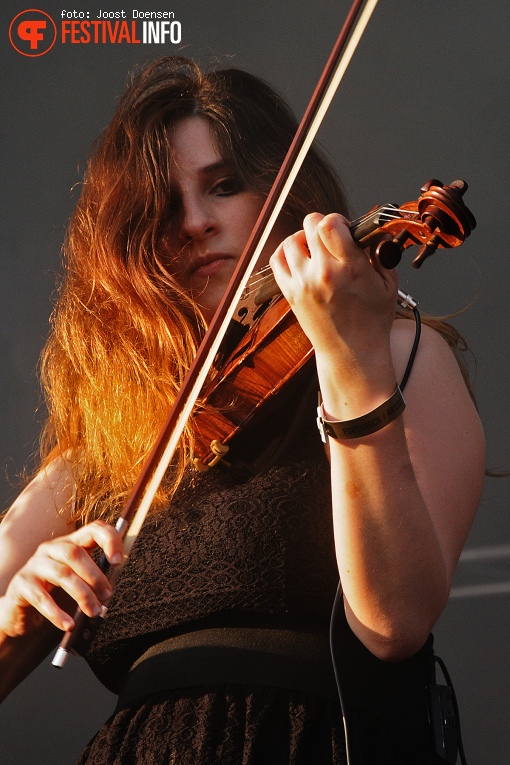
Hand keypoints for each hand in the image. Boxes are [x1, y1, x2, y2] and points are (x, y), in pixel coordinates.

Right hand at [0, 521, 123, 637]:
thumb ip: (93, 578)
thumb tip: (110, 589)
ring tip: (94, 611)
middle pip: (75, 553)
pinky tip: (69, 624)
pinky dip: (57, 613)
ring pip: (62, 574)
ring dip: (83, 595)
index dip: (109, 540)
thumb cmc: (54, 592)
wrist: (19, 609)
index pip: (93, 529)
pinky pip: (41, 597)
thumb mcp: (76, 580)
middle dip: (95, 576)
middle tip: (107, 596)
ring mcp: (35, 565)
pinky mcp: (22, 584)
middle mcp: (51, 549)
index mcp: (70, 543)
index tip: (118, 560)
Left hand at [270, 212, 397, 358]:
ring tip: (316, 249)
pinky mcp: (290, 294)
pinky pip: (277, 260)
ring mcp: (303, 284)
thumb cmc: (373, 321)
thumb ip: (382, 254)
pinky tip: (300, 257)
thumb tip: (374, 232)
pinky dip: (286, 252)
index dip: (336, 219)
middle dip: (322, 225)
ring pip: (291, 241)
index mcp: (350, 269)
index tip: (344, 229)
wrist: (351, 353)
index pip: (329, 224)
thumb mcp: (389, 285)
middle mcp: (323, 274)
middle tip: (331, 239)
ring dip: (304, 239)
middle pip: (309, 226)